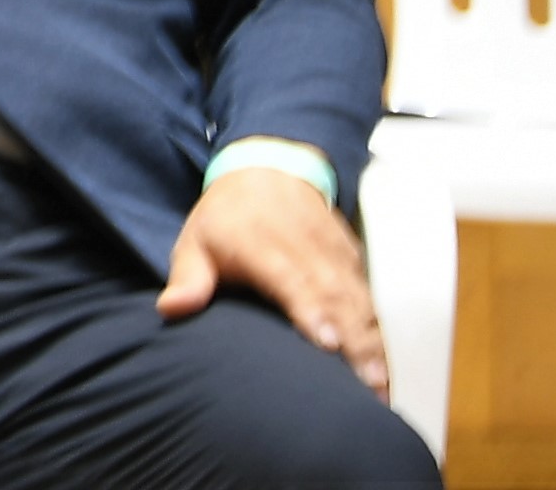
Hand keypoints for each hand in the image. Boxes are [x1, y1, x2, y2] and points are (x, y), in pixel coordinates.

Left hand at [162, 168, 386, 392]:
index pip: (291, 278)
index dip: (311, 310)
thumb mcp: (195, 242)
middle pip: (335, 295)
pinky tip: (386, 362)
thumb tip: (170, 309)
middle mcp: (304, 246)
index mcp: (261, 243)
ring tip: (382, 384)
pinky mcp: (352, 256)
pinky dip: (379, 327)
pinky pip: (369, 294)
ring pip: (358, 297)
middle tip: (369, 385)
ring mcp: (333, 251)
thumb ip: (189, 278)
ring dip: (373, 340)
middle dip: (355, 340)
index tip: (327, 343)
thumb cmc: (225, 219)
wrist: (267, 170)